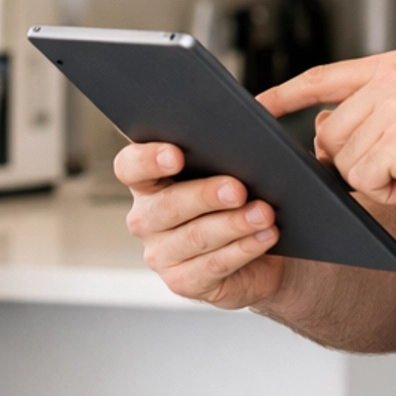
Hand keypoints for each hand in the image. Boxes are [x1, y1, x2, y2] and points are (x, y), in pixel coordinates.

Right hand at [114, 141, 286, 309]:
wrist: (262, 254)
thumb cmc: (240, 200)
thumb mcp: (234, 165)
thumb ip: (237, 137)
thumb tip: (262, 113)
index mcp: (149, 180)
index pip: (130, 166)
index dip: (148, 159)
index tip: (176, 155)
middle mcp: (146, 218)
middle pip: (166, 206)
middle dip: (205, 195)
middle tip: (238, 188)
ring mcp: (161, 254)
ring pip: (195, 237)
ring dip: (233, 224)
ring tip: (264, 213)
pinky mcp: (182, 282)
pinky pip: (212, 266)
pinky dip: (243, 249)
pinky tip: (265, 236)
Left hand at [261, 50, 395, 226]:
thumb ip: (365, 118)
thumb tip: (320, 130)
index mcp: (394, 67)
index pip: (323, 78)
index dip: (285, 94)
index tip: (256, 107)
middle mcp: (393, 78)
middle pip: (330, 133)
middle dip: (358, 162)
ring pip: (343, 159)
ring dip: (375, 179)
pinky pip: (362, 177)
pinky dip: (387, 192)